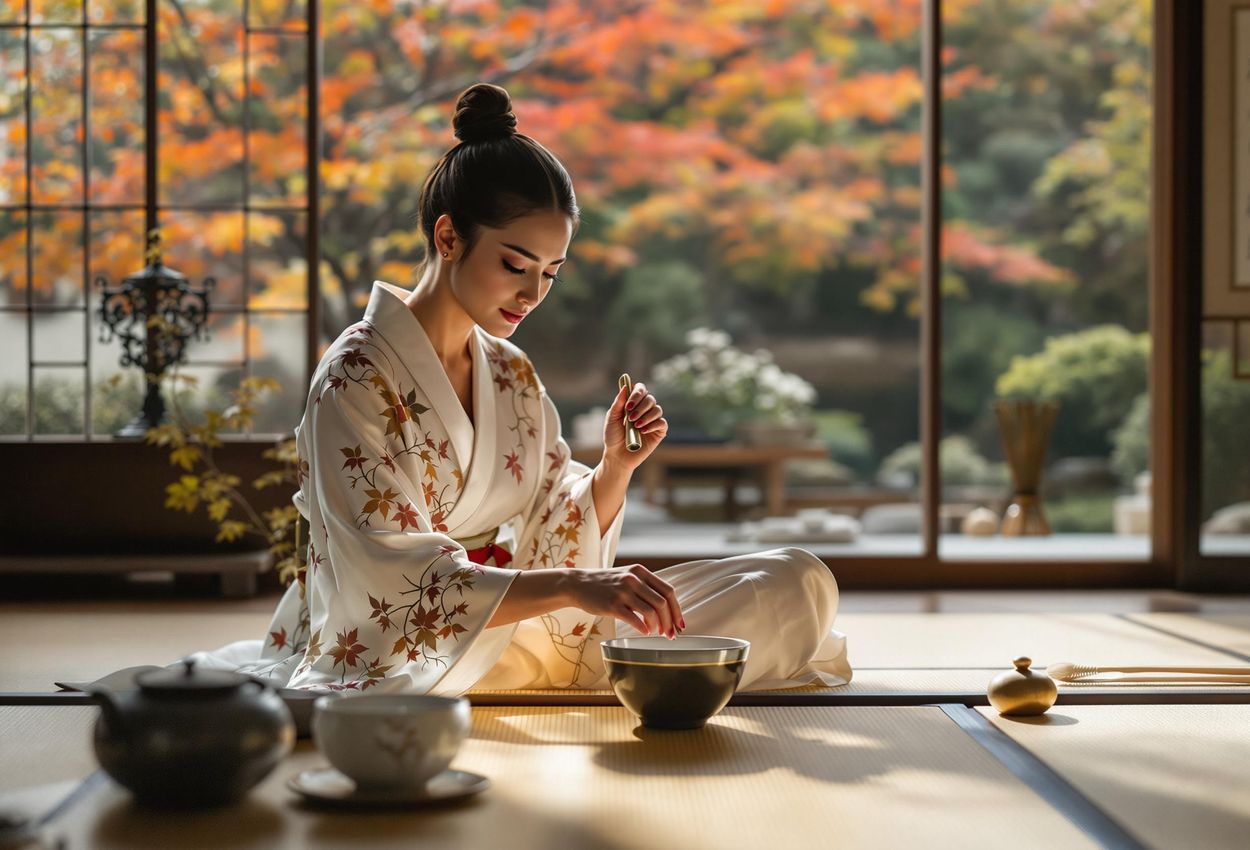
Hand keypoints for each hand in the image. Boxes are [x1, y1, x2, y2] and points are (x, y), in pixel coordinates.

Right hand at [565, 564, 684, 638]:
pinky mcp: (612, 604)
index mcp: (640, 572)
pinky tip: (644, 632)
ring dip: (657, 626)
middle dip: (670, 621)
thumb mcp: (627, 577)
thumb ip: (645, 587)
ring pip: (650, 611)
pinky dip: (643, 628)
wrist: (578, 584)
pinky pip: (634, 619)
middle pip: (662, 603)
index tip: (680, 624)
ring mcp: (623, 591)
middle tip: (670, 634)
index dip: (677, 609)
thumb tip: (667, 609)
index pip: (668, 590)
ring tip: (655, 632)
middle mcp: (633, 579)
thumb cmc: (605, 584)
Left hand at [601, 380, 666, 472]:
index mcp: (633, 403)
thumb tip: (625, 386)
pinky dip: (653, 425)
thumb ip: (618, 403)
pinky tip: (643, 431)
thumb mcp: (612, 419)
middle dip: (640, 407)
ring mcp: (653, 420)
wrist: (617, 455)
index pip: (640, 389)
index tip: (628, 404)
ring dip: (646, 416)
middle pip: (650, 398)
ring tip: (635, 426)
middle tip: (630, 417)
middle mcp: (645, 409)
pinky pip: (662, 423)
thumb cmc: (613, 436)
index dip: (637, 393)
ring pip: (657, 409)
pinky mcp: (659, 431)